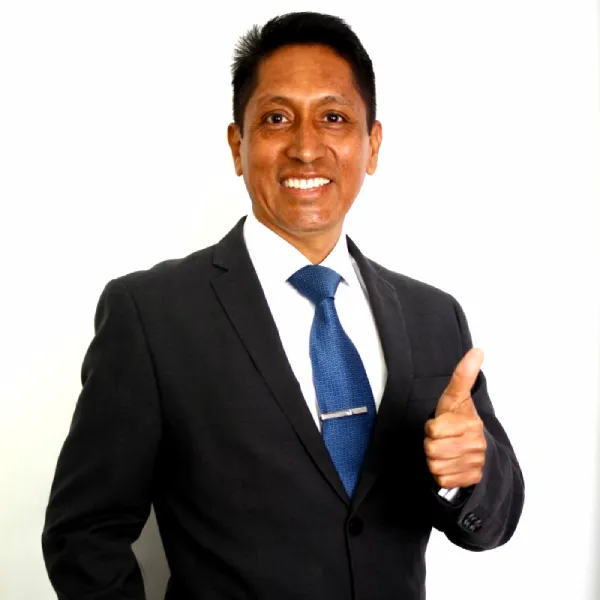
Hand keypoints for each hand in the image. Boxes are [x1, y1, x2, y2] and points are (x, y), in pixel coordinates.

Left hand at [424, 348, 486, 488]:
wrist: (475, 446)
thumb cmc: (458, 418)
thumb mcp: (455, 396)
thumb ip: (464, 374)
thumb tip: (478, 350)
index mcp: (471, 423)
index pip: (433, 430)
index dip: (431, 427)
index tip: (440, 423)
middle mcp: (476, 444)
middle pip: (432, 449)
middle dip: (431, 444)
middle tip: (442, 438)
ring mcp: (476, 463)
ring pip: (435, 466)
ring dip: (435, 459)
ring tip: (446, 450)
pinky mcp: (472, 479)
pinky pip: (442, 479)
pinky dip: (442, 474)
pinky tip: (451, 464)